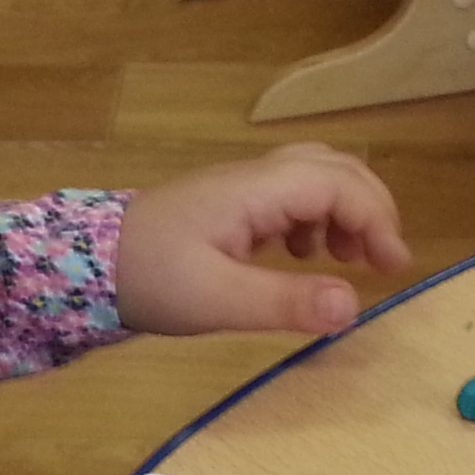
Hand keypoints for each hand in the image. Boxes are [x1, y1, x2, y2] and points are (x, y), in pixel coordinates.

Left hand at [116, 145, 410, 337]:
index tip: (391, 268)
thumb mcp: (217, 301)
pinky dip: (313, 219)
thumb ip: (286, 303)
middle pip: (333, 167)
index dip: (376, 218)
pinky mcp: (227, 207)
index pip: (338, 183)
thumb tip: (354, 307)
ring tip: (348, 261)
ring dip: (343, 211)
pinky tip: (303, 258)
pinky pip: (288, 195)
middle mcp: (252, 179)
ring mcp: (238, 189)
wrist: (82, 268)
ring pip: (312, 177)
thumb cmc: (149, 280)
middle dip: (369, 207)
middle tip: (384, 260)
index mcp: (254, 192)